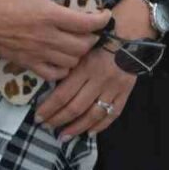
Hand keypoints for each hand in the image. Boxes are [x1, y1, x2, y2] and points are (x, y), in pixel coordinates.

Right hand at [0, 0, 110, 82]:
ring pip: (71, 61)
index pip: (86, 23)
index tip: (105, 15)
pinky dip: (64, 69)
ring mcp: (39, 52)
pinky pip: (54, 74)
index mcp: (50, 14)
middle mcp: (48, 36)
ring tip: (79, 44)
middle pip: (83, 45)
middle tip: (92, 30)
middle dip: (93, 38)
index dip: (101, 20)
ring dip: (80, 53)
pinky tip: (64, 60)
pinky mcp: (28, 63)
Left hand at [34, 0, 151, 137]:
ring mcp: (114, 88)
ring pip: (93, 115)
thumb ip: (69, 66)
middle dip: (57, 120)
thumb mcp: (81, 47)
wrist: (130, 33)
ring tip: (63, 136)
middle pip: (75, 107)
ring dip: (76, 128)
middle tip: (45, 126)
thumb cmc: (101, 37)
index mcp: (85, 67)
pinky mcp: (125, 92)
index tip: (38, 116)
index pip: (63, 94)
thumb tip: (50, 86)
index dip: (49, 108)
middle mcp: (99, 80)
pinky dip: (100, 126)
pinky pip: (112, 114)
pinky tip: (88, 132)